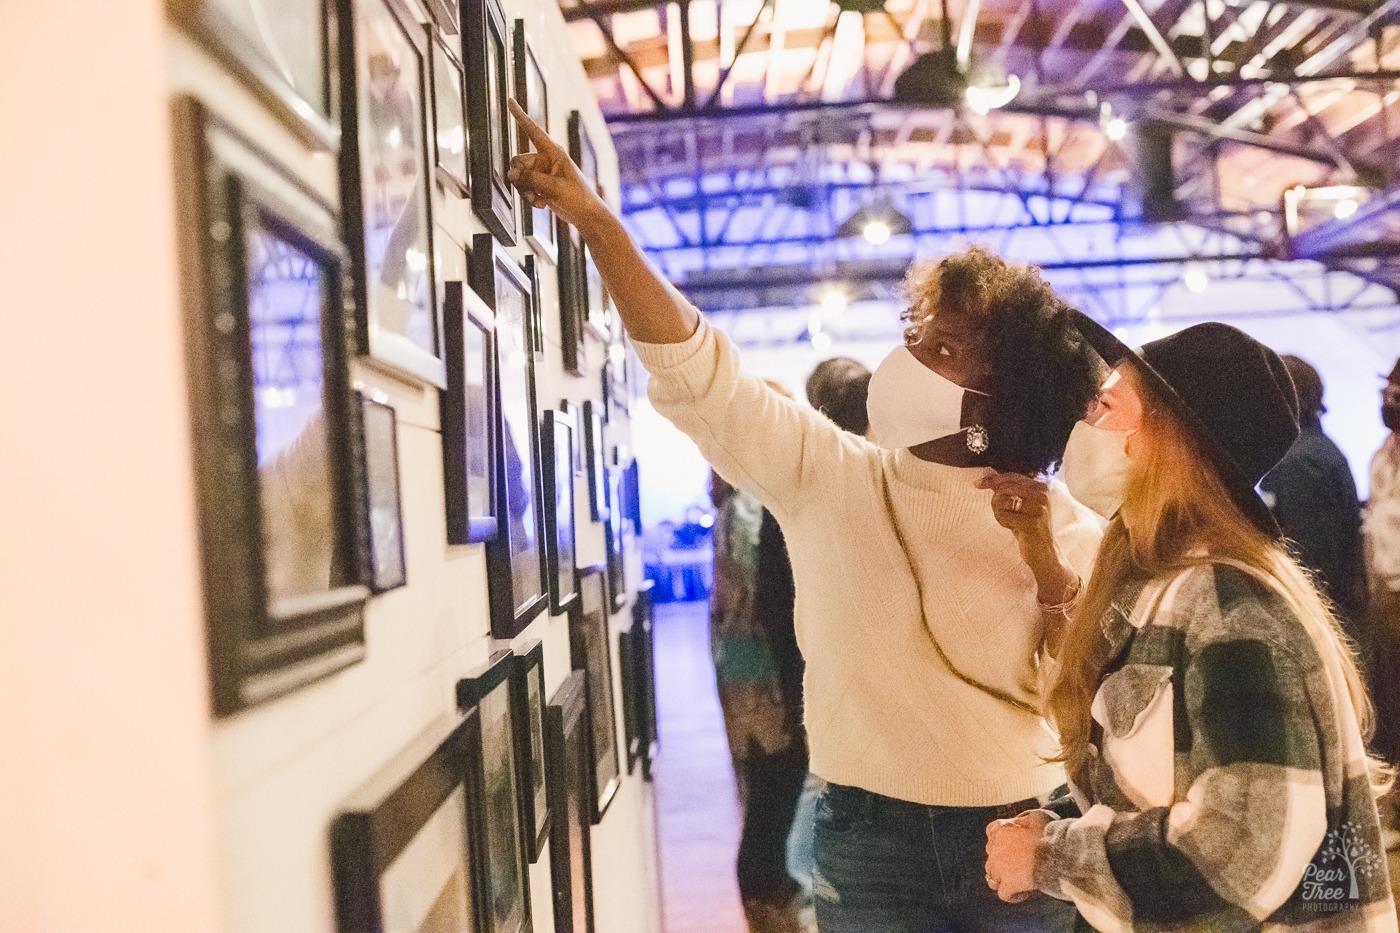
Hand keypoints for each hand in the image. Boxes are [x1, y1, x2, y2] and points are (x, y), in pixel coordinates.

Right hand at [506, 99, 610, 234]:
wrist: (586, 215)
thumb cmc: (577, 197)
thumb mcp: (554, 187)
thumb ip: (531, 179)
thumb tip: (511, 174)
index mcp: (553, 152)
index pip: (533, 130)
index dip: (520, 115)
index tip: (510, 100)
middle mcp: (546, 159)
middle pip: (518, 161)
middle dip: (520, 177)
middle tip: (528, 189)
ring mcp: (542, 172)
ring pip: (520, 177)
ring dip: (526, 191)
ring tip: (540, 200)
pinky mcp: (541, 185)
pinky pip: (525, 188)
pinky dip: (531, 198)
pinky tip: (544, 204)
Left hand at [975, 471, 1057, 571]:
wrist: (1043, 551)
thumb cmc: (1027, 525)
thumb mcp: (1019, 504)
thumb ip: (1007, 488)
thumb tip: (987, 474)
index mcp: (1040, 486)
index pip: (1012, 476)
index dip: (992, 479)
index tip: (977, 483)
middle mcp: (1042, 494)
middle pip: (1004, 487)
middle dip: (995, 501)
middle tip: (999, 512)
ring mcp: (1039, 508)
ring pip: (1002, 501)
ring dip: (1000, 514)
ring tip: (1010, 521)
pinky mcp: (1032, 522)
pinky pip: (1004, 516)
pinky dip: (1004, 523)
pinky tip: (1014, 529)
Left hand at [985, 815, 1045, 902]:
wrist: (1056, 853)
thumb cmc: (1049, 833)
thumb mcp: (1037, 816)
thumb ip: (1024, 818)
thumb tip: (1020, 821)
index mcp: (1001, 830)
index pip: (991, 832)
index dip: (1000, 839)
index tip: (1012, 844)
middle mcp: (995, 848)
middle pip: (991, 856)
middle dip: (1001, 861)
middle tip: (1017, 865)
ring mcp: (1000, 868)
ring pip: (992, 877)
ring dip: (1002, 879)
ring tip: (1016, 881)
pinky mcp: (1008, 884)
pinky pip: (1004, 894)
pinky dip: (1011, 895)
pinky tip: (1022, 894)